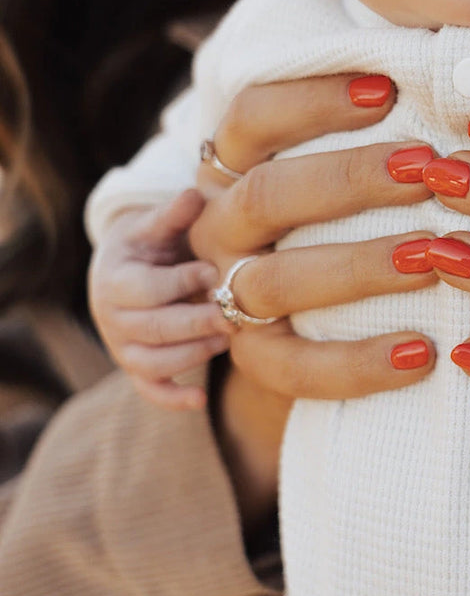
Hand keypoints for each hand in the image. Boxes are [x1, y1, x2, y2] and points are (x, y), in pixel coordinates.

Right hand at [89, 189, 229, 409]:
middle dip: (195, 323)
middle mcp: (111, 316)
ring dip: (191, 355)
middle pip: (152, 328)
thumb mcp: (156, 224)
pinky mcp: (135, 367)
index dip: (180, 282)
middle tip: (232, 316)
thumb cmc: (151, 243)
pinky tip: (200, 401)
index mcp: (114, 278)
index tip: (214, 272)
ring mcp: (121, 346)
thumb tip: (193, 195)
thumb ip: (173, 215)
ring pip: (151, 362)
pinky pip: (149, 389)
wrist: (127, 268)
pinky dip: (172, 399)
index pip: (146, 288)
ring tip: (226, 339)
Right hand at [186, 73, 439, 527]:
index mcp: (232, 166)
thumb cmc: (346, 214)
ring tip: (435, 257)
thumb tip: (460, 90)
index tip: (387, 89)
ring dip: (360, 265)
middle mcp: (220, 226)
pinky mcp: (255, 359)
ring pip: (278, 281)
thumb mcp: (342, 168)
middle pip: (267, 194)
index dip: (313, 99)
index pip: (253, 116)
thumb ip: (378, 130)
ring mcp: (228, 294)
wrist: (307, 316)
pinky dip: (359, 363)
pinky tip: (423, 353)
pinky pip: (297, 368)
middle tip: (429, 169)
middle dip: (351, 178)